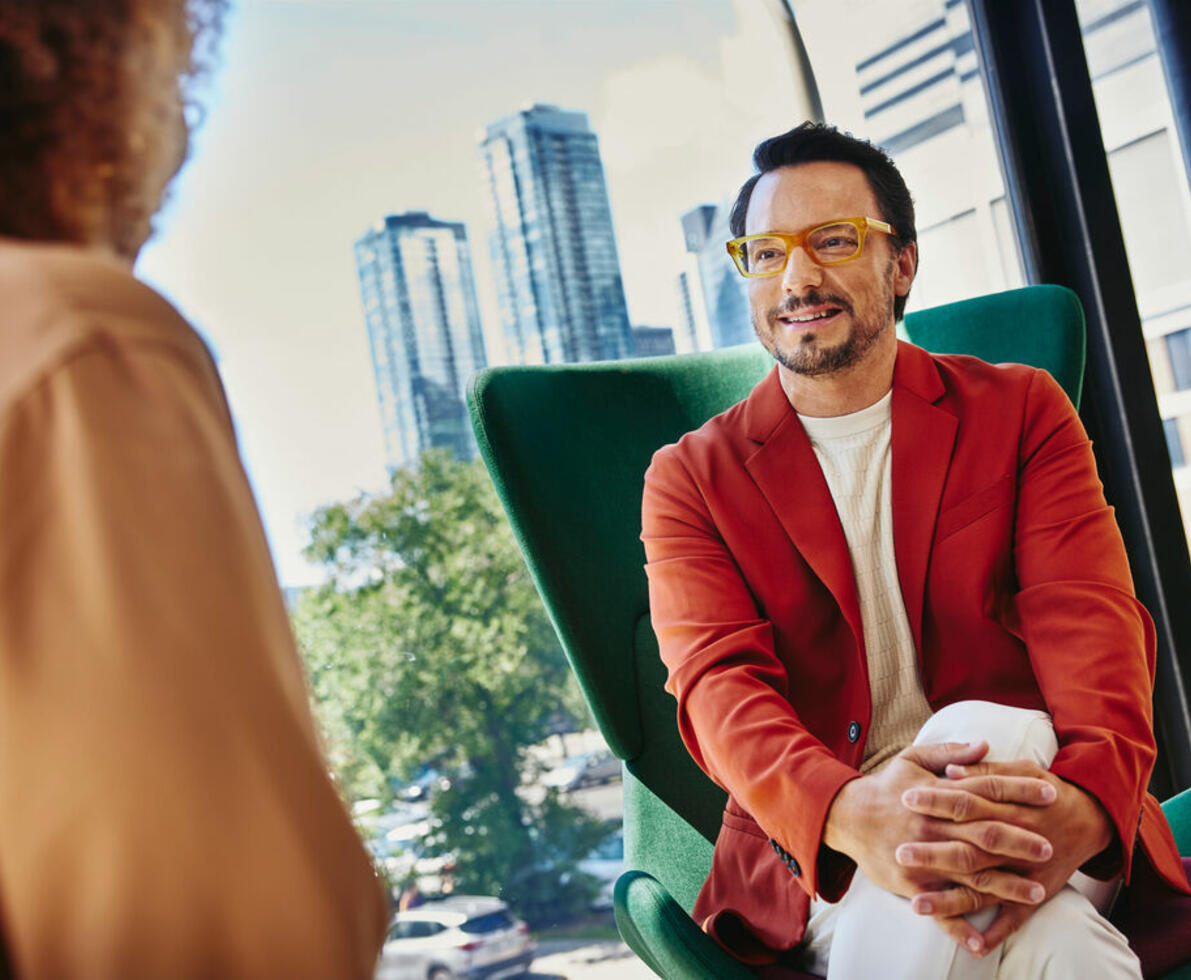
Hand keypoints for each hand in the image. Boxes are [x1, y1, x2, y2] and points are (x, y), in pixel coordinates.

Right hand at [823, 742, 1055, 905]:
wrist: (845, 815)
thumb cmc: (884, 786)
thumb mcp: (913, 759)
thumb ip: (950, 754)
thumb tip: (985, 745)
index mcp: (938, 796)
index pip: (987, 792)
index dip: (1019, 792)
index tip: (1051, 794)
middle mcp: (934, 828)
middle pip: (984, 835)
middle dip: (1020, 841)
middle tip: (1049, 847)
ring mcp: (923, 858)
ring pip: (970, 873)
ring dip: (1005, 884)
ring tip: (1037, 891)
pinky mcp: (910, 884)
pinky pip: (938, 910)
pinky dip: (959, 927)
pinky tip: (982, 943)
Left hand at [899, 760, 1113, 955]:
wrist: (1090, 818)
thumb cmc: (1046, 790)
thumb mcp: (1022, 770)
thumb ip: (985, 772)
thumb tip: (949, 772)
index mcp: (1010, 808)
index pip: (967, 802)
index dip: (937, 800)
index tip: (906, 798)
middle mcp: (1016, 843)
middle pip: (970, 848)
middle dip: (935, 852)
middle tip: (900, 853)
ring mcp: (1025, 873)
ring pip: (984, 889)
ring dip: (951, 900)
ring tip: (917, 905)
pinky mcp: (1035, 894)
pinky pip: (1014, 919)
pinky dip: (994, 934)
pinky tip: (972, 947)